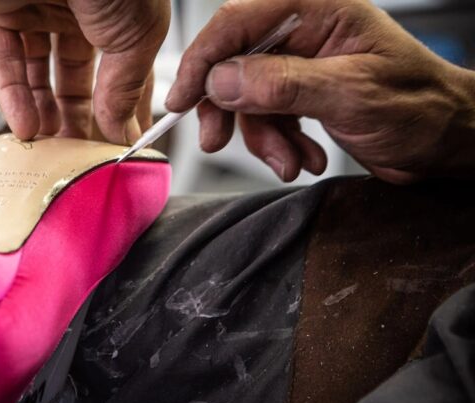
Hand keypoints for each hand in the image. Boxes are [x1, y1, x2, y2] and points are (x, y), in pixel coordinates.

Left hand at [0, 0, 169, 143]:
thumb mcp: (136, 34)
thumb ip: (125, 84)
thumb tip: (118, 125)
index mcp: (121, 10)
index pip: (124, 71)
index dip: (124, 110)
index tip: (124, 146)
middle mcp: (79, 7)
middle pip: (77, 77)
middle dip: (81, 119)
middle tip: (84, 157)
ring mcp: (36, 7)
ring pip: (37, 72)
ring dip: (45, 113)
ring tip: (53, 149)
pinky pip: (4, 60)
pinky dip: (14, 96)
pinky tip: (28, 126)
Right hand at [166, 0, 474, 183]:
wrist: (446, 142)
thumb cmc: (422, 107)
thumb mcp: (351, 94)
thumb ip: (282, 84)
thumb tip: (223, 78)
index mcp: (317, 9)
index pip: (238, 22)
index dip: (203, 59)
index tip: (182, 98)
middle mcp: (304, 32)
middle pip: (234, 61)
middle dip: (228, 108)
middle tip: (218, 139)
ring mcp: (301, 64)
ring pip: (246, 97)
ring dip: (262, 137)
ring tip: (289, 160)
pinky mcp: (300, 93)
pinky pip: (265, 116)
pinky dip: (278, 144)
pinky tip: (303, 157)